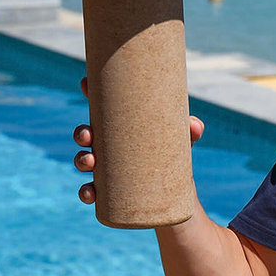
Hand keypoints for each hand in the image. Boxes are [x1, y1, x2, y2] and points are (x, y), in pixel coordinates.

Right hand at [73, 77, 205, 204]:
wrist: (175, 190)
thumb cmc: (175, 154)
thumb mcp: (183, 140)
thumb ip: (191, 130)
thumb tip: (194, 126)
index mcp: (122, 126)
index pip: (102, 107)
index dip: (90, 93)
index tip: (84, 82)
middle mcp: (109, 145)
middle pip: (86, 134)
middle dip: (82, 133)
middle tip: (88, 135)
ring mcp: (106, 168)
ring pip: (84, 161)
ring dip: (81, 160)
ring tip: (90, 162)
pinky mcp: (108, 191)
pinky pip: (90, 191)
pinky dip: (86, 192)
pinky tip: (90, 193)